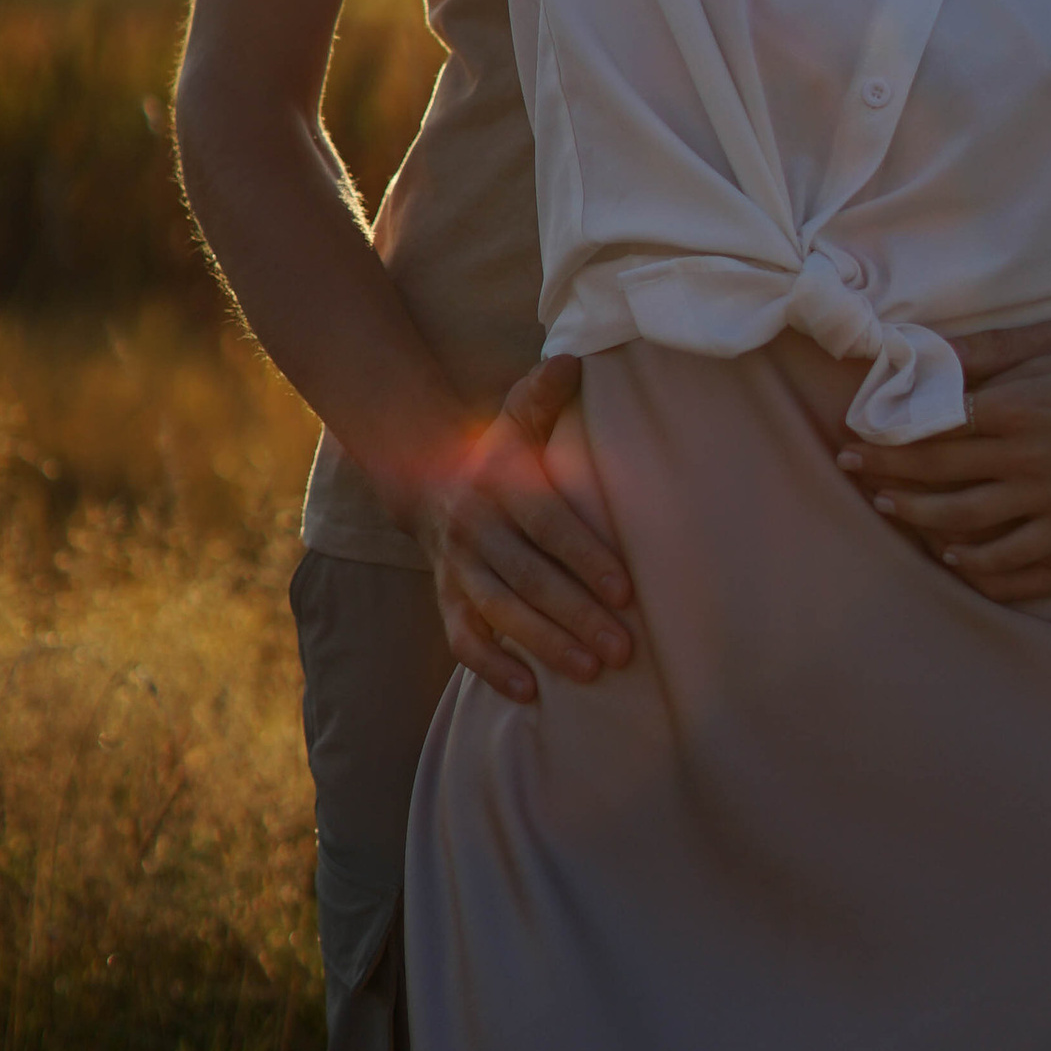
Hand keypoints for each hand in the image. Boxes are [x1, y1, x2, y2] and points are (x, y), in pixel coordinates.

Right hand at [418, 357, 634, 699]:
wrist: (423, 478)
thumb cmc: (496, 453)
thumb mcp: (516, 416)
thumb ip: (545, 393)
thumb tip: (575, 359)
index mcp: (499, 485)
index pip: (547, 524)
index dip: (585, 556)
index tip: (627, 591)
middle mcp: (474, 528)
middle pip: (528, 577)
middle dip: (576, 615)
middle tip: (624, 649)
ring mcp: (457, 567)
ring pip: (499, 612)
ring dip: (544, 645)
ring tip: (591, 672)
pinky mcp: (446, 598)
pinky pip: (462, 638)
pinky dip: (491, 667)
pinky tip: (527, 692)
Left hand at [840, 324, 1050, 604]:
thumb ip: (990, 350)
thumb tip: (929, 355)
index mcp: (1017, 405)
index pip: (932, 427)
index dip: (887, 436)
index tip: (854, 436)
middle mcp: (1026, 455)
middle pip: (937, 473)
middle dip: (886, 473)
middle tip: (852, 471)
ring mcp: (1049, 498)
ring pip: (963, 518)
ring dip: (918, 515)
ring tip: (888, 506)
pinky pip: (1012, 556)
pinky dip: (974, 559)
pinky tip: (950, 551)